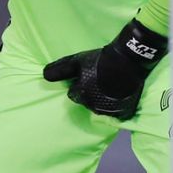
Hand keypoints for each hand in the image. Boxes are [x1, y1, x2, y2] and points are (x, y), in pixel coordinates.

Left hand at [42, 19, 167, 120]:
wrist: (128, 61)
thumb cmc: (99, 60)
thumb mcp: (76, 61)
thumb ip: (60, 70)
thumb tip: (44, 75)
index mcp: (80, 95)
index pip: (73, 95)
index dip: (79, 85)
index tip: (87, 77)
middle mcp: (93, 106)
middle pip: (87, 102)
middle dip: (90, 93)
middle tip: (99, 80)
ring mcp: (109, 111)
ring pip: (101, 107)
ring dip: (103, 99)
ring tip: (109, 85)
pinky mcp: (123, 112)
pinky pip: (116, 112)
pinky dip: (116, 105)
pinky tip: (119, 93)